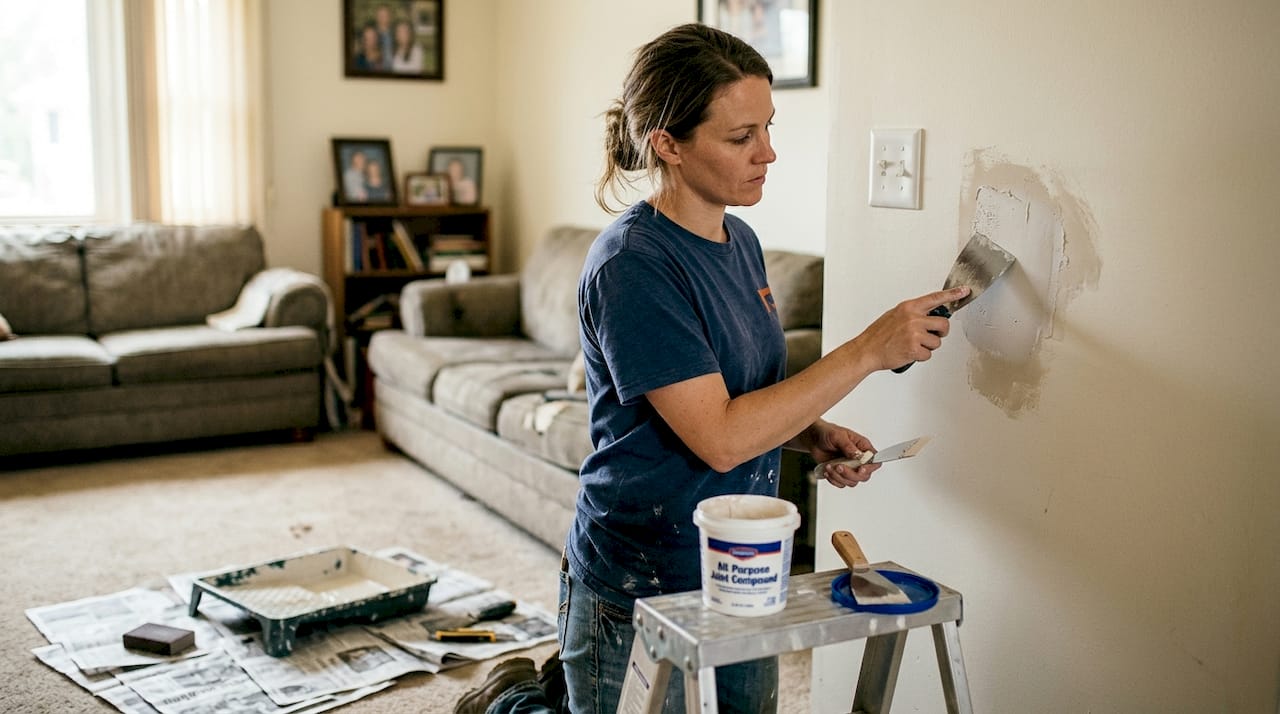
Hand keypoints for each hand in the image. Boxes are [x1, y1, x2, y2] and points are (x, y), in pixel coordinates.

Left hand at [808, 423, 879, 488]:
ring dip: (839, 477)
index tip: (860, 469)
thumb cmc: (827, 433)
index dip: (870, 467)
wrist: (814, 439)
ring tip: (829, 466)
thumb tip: (859, 456)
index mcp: (862, 447)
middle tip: (838, 466)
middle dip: (850, 474)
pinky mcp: (841, 474)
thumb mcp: (838, 436)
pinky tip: (827, 470)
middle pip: (864, 476)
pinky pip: (842, 484)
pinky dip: (834, 480)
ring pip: (852, 481)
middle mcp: (858, 459)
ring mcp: (850, 468)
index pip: (875, 461)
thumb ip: (848, 446)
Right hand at [855, 286, 969, 371]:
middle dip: (940, 333)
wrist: (867, 350)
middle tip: (931, 336)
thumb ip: (913, 314)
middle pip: (943, 324)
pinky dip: (920, 357)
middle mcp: (913, 318)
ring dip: (928, 347)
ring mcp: (914, 333)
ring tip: (912, 346)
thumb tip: (928, 317)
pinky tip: (908, 353)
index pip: (935, 298)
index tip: (964, 291)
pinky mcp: (914, 348)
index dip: (952, 294)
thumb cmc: (878, 335)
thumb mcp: (894, 315)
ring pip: (937, 342)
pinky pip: (928, 354)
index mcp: (909, 307)